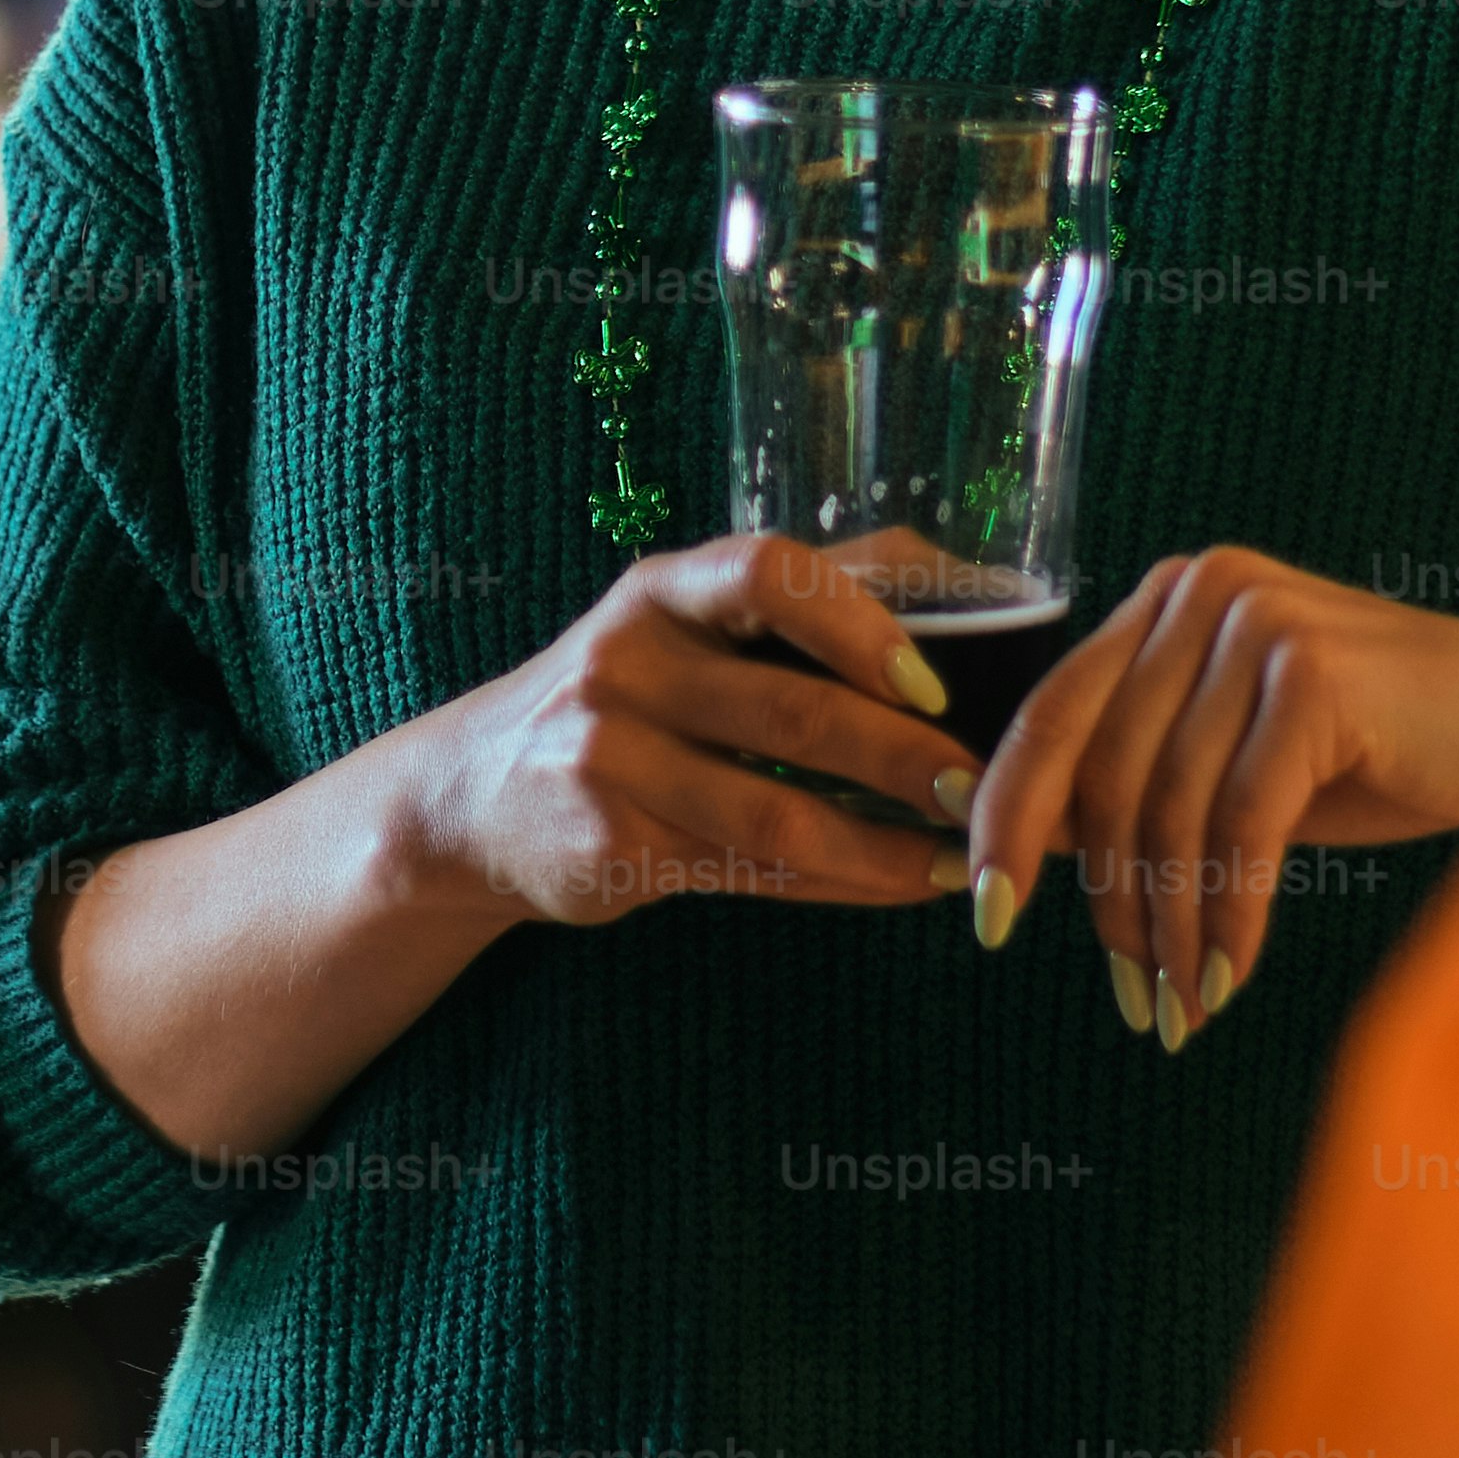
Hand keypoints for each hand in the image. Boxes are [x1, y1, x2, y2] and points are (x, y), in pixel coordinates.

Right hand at [381, 533, 990, 931]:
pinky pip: (750, 873)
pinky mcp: (610, 849)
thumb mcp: (684, 620)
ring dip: (888, 843)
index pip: (767, 573)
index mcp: (663, 590)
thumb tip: (976, 586)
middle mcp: (626, 664)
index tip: (931, 679)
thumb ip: (808, 596)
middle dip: (905, 757)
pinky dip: (840, 883)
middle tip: (986, 786)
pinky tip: (901, 884)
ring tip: (965, 853)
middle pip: (791, 711)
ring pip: (778, 815)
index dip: (860, 622)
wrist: (472, 798)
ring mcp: (610, 762)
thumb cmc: (625, 694)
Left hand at [962, 546, 1458, 1052]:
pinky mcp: (1313, 676)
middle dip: (1107, 905)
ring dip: (1174, 931)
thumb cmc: (1400, 753)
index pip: (1052, 714)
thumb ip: (1157, 782)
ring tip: (1186, 1010)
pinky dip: (1230, 916)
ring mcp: (1258, 622)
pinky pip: (1241, 825)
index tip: (986, 914)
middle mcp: (1202, 588)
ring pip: (1169, 810)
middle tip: (1134, 1003)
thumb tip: (1043, 863)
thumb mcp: (1252, 763)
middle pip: (1104, 774)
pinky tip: (1231, 980)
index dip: (1005, 819)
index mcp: (1172, 598)